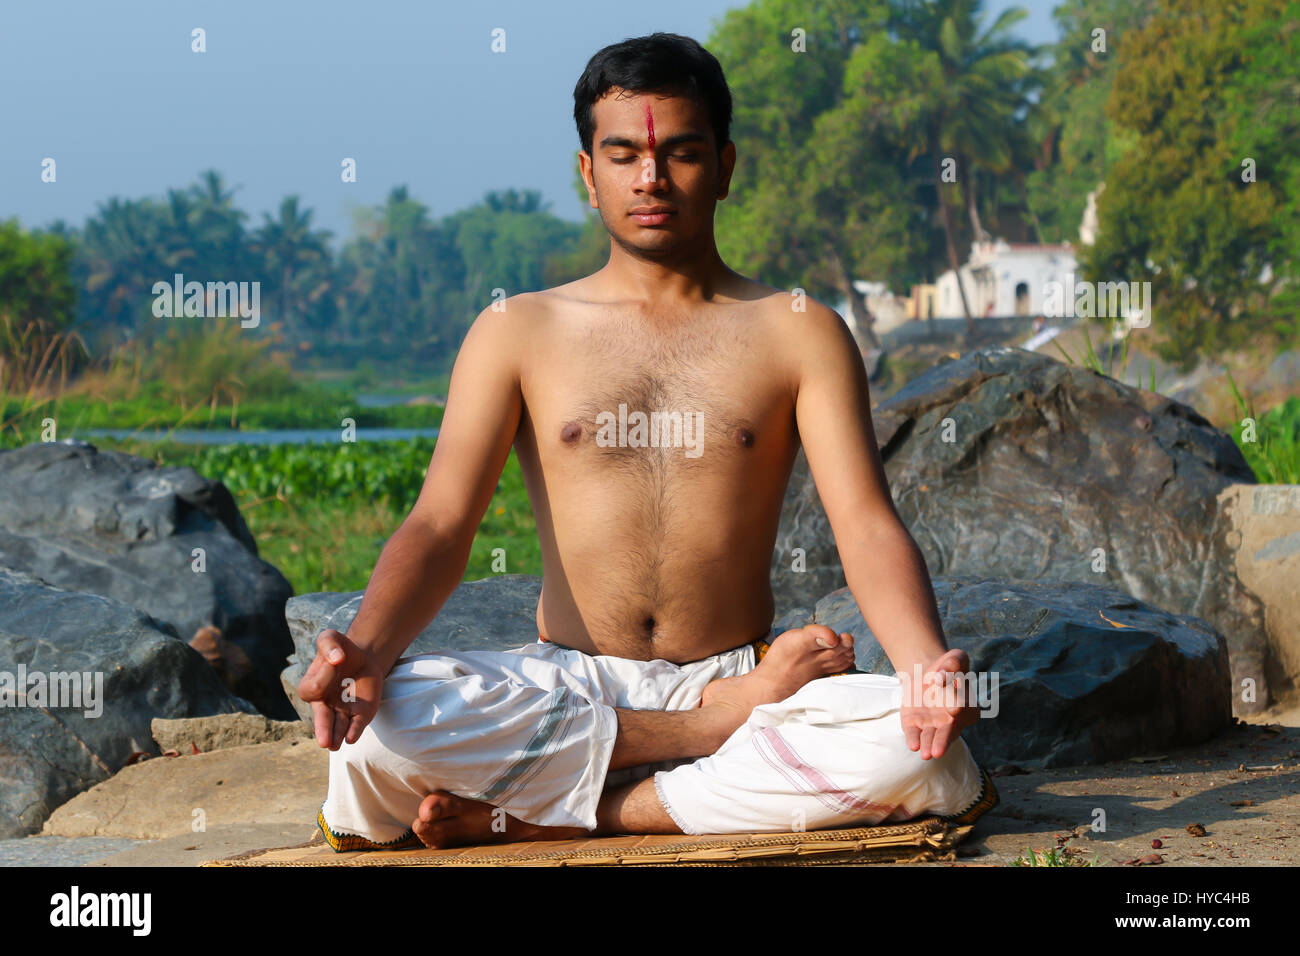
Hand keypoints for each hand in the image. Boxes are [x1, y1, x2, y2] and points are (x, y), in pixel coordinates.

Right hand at [297, 628, 385, 750]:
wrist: (363, 658)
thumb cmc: (341, 649)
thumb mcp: (331, 638)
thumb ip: (329, 644)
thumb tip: (336, 658)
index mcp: (312, 687)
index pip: (313, 689)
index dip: (324, 676)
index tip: (337, 660)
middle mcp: (325, 704)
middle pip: (322, 719)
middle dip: (323, 730)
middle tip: (324, 742)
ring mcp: (342, 711)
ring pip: (337, 728)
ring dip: (336, 736)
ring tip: (335, 745)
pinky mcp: (360, 714)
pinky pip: (355, 726)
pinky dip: (353, 732)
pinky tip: (351, 737)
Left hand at [897, 648, 980, 759]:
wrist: (925, 672)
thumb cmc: (947, 667)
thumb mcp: (956, 658)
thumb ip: (954, 664)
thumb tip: (940, 677)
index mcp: (968, 707)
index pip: (964, 709)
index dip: (957, 704)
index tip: (951, 702)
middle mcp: (952, 721)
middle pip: (948, 732)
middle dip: (943, 742)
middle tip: (937, 752)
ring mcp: (933, 725)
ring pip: (931, 737)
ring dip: (928, 745)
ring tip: (925, 754)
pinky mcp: (915, 724)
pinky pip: (914, 733)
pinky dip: (913, 738)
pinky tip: (913, 745)